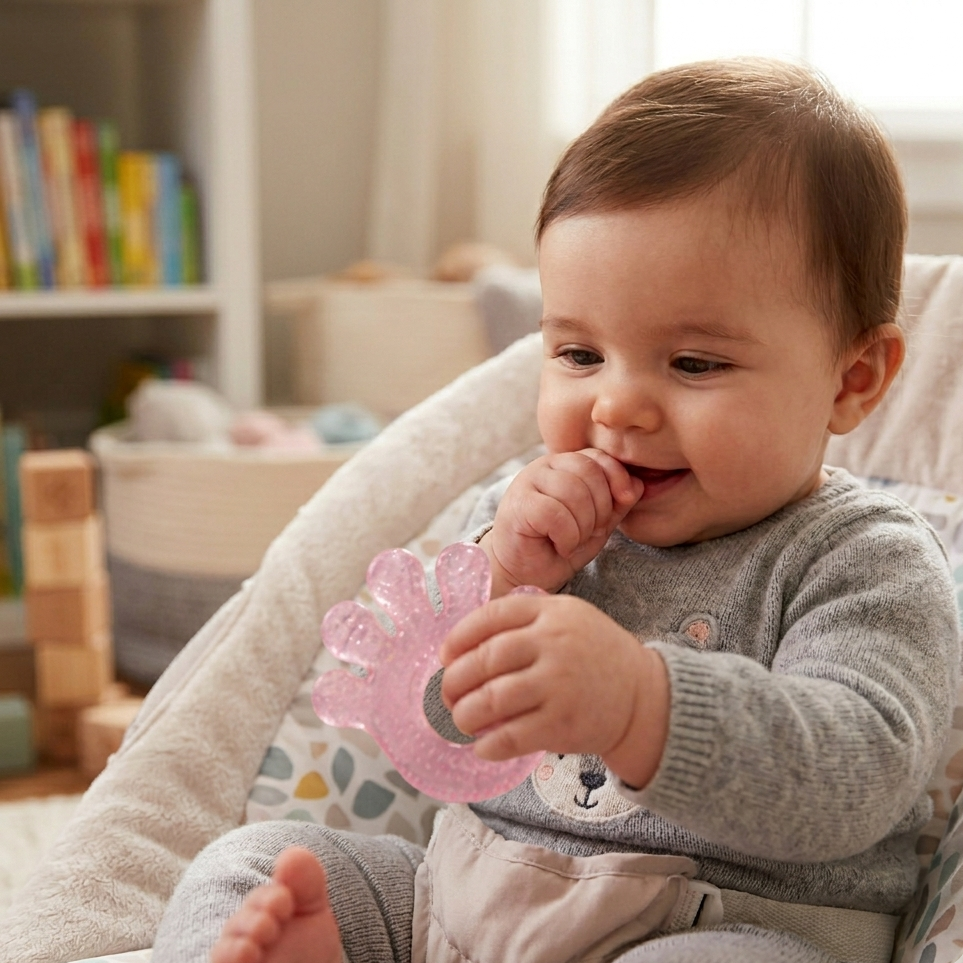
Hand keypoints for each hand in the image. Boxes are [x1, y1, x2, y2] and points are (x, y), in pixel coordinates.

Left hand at [439, 593, 668, 789]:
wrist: (644, 696)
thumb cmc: (595, 655)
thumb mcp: (568, 618)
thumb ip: (525, 620)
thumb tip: (464, 645)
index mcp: (551, 612)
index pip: (492, 616)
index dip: (460, 637)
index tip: (445, 655)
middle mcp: (554, 644)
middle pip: (486, 659)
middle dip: (456, 680)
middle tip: (447, 694)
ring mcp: (559, 684)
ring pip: (493, 699)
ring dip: (467, 714)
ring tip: (462, 720)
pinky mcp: (563, 724)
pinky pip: (512, 736)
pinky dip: (489, 745)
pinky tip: (482, 747)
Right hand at [483, 449, 644, 595]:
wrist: (523, 574)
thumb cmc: (558, 546)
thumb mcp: (597, 524)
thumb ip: (616, 503)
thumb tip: (638, 484)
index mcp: (564, 465)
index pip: (598, 456)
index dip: (617, 478)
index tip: (622, 503)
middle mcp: (544, 466)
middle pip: (589, 472)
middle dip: (600, 508)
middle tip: (590, 532)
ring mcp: (527, 482)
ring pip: (573, 492)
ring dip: (583, 526)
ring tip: (573, 541)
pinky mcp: (518, 505)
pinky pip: (556, 513)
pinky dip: (567, 537)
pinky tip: (560, 546)